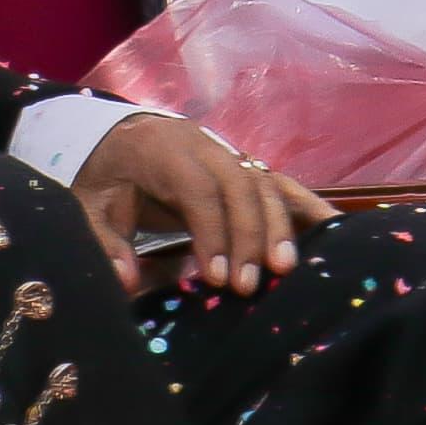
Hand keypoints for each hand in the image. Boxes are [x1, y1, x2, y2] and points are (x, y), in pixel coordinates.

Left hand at [74, 113, 335, 297]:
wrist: (121, 138)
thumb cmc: (108, 177)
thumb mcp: (90, 206)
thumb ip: (105, 241)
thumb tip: (125, 280)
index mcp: (164, 150)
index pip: (197, 189)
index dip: (211, 232)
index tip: (216, 277)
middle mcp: (205, 147)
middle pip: (239, 186)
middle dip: (248, 235)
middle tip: (249, 286)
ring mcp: (232, 154)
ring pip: (264, 185)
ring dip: (278, 227)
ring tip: (285, 271)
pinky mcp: (249, 169)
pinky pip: (283, 184)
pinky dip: (308, 206)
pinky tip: (335, 229)